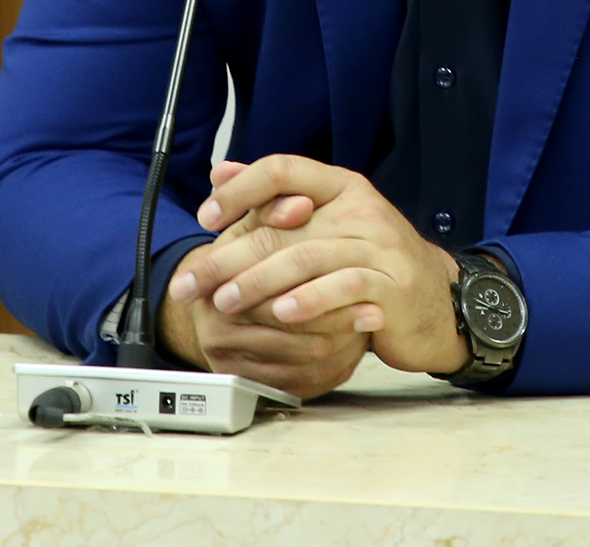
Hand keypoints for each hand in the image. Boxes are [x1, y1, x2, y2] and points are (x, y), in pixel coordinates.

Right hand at [155, 180, 367, 400]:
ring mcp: (234, 363)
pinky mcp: (255, 386)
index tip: (360, 279)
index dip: (317, 285)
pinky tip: (353, 345)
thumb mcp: (255, 226)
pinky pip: (303, 381)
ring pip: (300, 359)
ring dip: (340, 342)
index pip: (271, 293)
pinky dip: (333, 364)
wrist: (228, 301)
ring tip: (369, 322)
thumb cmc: (249, 256)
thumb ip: (274, 208)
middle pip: (289, 330)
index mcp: (214, 288)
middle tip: (375, 310)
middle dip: (336, 318)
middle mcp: (216, 330)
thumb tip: (299, 203)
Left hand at [171, 155, 468, 376]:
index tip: (207, 216)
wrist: (439, 302)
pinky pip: (344, 288)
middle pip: (283, 225)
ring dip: (259, 283)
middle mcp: (361, 209)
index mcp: (342, 187)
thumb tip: (219, 173)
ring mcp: (380, 246)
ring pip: (307, 258)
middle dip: (230, 256)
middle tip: (193, 282)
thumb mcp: (328, 224)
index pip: (285, 168)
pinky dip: (309, 301)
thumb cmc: (374, 264)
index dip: (241, 188)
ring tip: (225, 302)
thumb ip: (276, 200)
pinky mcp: (392, 286)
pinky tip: (282, 314)